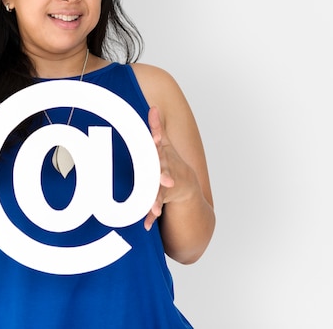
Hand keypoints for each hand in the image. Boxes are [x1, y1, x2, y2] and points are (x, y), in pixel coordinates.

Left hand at [144, 106, 200, 230]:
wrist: (185, 185)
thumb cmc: (168, 161)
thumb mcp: (164, 145)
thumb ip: (156, 128)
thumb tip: (153, 107)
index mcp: (163, 158)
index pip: (160, 150)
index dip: (158, 144)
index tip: (157, 141)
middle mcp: (166, 173)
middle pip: (164, 173)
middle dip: (164, 176)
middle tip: (166, 181)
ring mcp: (164, 188)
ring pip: (159, 194)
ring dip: (157, 201)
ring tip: (154, 210)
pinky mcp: (161, 200)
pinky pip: (155, 208)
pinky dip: (150, 217)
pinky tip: (146, 225)